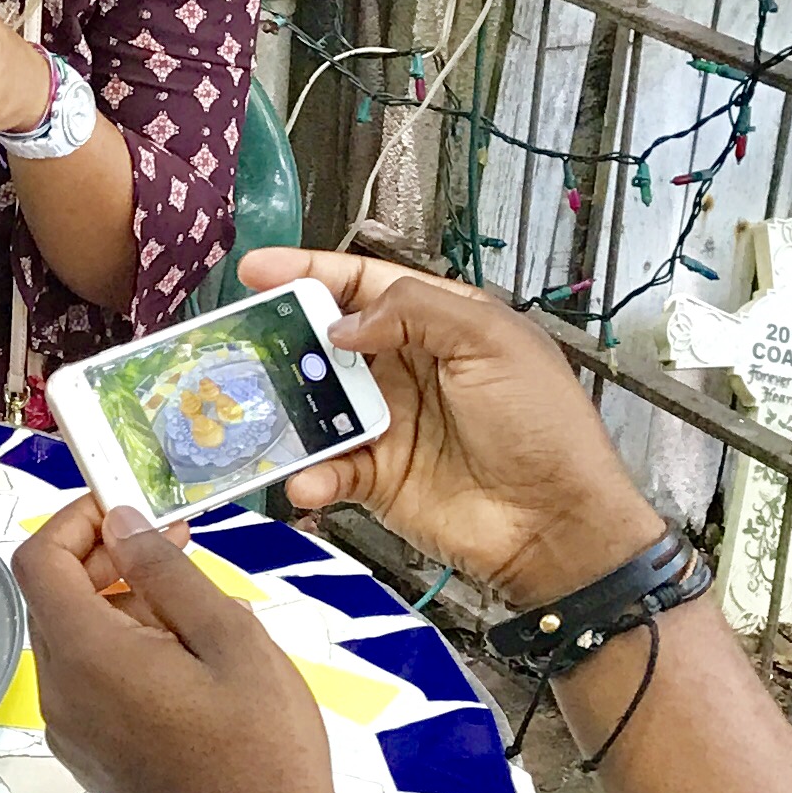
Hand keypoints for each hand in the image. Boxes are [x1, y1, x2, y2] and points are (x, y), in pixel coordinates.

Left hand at [13, 500, 351, 792]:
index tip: (127, 506)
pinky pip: (88, 682)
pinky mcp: (90, 757)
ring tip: (198, 615)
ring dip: (120, 608)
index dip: (74, 521)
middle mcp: (60, 694)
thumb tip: (121, 524)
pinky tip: (187, 665)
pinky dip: (122, 652)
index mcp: (88, 657)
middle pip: (53, 599)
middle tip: (175, 546)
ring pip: (73, 640)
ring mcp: (70, 732)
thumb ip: (167, 574)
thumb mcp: (231, 640)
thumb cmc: (264, 751)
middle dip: (104, 559)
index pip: (38, 560)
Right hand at [252, 252, 665, 604]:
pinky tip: (309, 478)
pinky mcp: (378, 477)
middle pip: (329, 341)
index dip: (311, 273)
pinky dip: (312, 473)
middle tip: (236, 339)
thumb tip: (343, 324)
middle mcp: (408, 368)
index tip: (258, 269)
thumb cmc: (541, 425)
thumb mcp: (491, 342)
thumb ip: (415, 311)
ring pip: (317, 404)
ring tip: (255, 407)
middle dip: (282, 337)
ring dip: (287, 406)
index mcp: (440, 324)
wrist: (555, 523)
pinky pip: (329, 467)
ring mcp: (389, 423)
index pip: (364, 285)